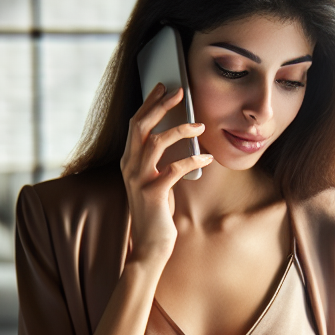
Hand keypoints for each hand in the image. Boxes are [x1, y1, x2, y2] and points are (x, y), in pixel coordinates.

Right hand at [119, 83, 211, 265]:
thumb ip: (160, 162)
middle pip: (141, 126)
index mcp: (128, 162)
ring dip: (180, 129)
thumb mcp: (157, 182)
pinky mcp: (152, 194)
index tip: (162, 88)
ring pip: (156, 142)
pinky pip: (174, 168)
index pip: (135, 125)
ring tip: (199, 125)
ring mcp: (138, 180)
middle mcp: (129, 167)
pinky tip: (207, 158)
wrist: (150, 246)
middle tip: (178, 91)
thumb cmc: (157, 214)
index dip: (149, 104)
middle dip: (160, 105)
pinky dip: (193, 160)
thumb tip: (182, 139)